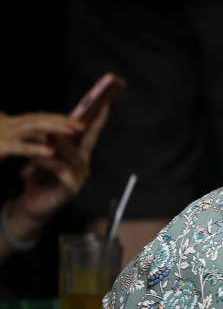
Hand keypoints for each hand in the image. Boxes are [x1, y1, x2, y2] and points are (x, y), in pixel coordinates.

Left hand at [15, 103, 108, 222]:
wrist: (33, 204)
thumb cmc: (39, 179)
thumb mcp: (43, 156)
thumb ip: (50, 143)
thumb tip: (48, 128)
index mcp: (78, 155)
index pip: (89, 135)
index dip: (97, 120)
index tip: (103, 104)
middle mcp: (82, 166)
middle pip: (82, 145)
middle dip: (74, 133)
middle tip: (61, 124)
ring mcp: (79, 179)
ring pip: (73, 160)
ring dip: (56, 151)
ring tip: (39, 145)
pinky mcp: (71, 191)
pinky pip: (68, 178)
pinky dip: (60, 172)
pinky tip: (54, 169)